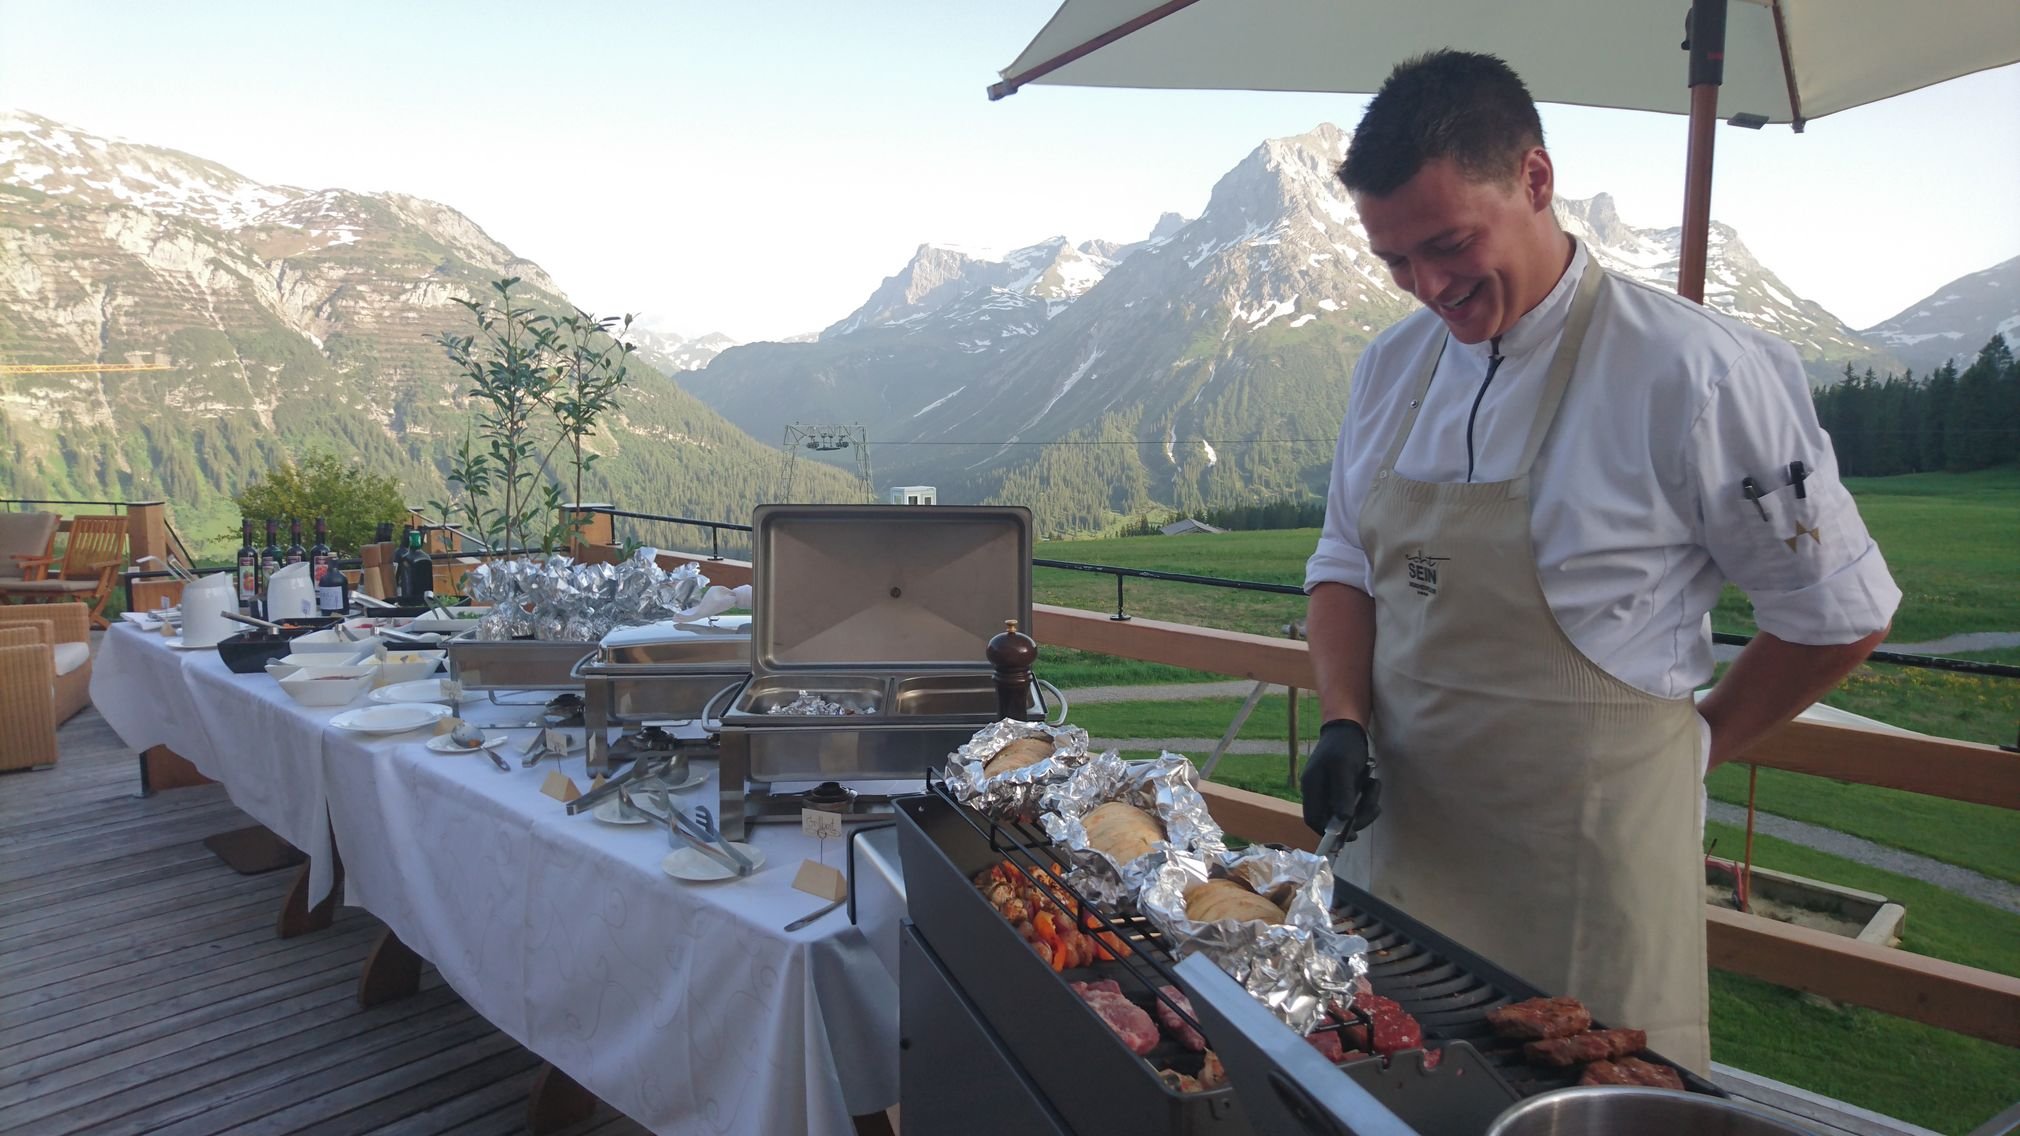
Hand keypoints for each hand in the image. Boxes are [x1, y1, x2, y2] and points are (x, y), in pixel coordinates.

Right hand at [1300, 719, 1380, 835]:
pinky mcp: (1344, 789)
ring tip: (1373, 787)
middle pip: (1334, 819)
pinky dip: (1368, 798)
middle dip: (1357, 816)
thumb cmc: (1343, 746)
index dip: (1329, 832)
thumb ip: (1341, 795)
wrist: (1350, 728)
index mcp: (1311, 788)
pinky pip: (1356, 803)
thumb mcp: (1343, 769)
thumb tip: (1343, 821)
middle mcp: (1319, 793)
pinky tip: (1372, 784)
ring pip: (1348, 812)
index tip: (1350, 836)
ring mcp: (1331, 791)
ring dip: (1366, 805)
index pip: (1313, 819)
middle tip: (1373, 808)